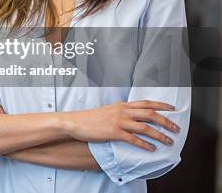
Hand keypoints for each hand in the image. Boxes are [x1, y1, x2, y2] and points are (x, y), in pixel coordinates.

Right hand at [62, 100, 180, 150]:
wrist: (76, 122)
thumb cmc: (91, 118)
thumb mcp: (109, 110)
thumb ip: (122, 112)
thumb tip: (134, 116)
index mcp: (122, 105)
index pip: (146, 103)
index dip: (161, 105)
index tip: (173, 108)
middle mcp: (123, 111)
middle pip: (150, 114)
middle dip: (166, 122)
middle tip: (176, 129)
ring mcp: (119, 121)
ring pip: (145, 127)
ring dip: (159, 135)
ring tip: (169, 141)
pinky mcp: (114, 132)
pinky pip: (133, 139)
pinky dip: (144, 144)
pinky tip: (152, 149)